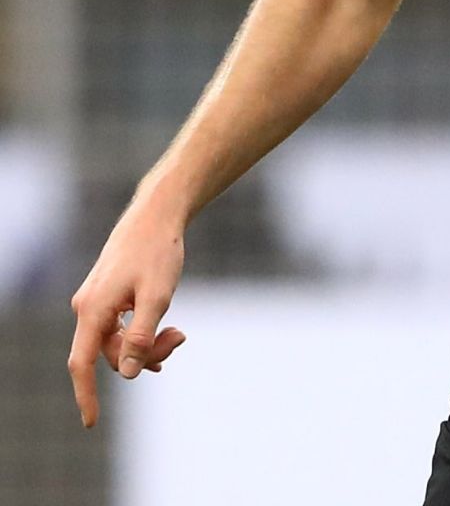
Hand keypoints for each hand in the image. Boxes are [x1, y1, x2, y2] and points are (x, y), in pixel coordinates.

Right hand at [68, 204, 187, 427]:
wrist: (157, 214)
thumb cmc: (158, 251)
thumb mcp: (157, 296)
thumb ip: (141, 337)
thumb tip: (125, 374)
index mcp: (93, 310)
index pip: (81, 364)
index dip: (86, 395)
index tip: (91, 423)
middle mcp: (87, 306)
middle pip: (108, 352)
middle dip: (143, 356)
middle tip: (180, 339)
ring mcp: (96, 299)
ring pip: (117, 339)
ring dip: (147, 343)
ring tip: (180, 334)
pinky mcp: (107, 292)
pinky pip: (120, 326)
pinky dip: (141, 332)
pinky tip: (166, 335)